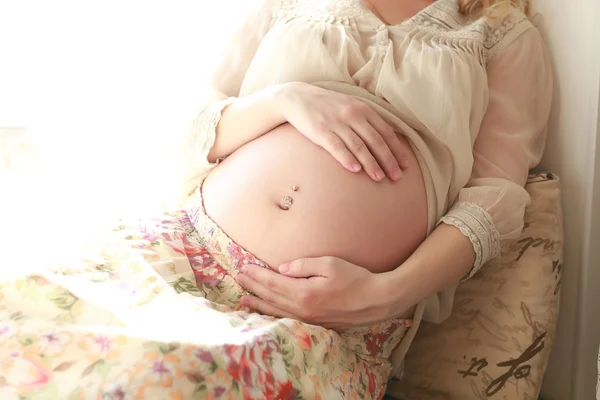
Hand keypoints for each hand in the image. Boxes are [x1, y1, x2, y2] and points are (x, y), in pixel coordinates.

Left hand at [235, 256, 397, 328]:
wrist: (377, 301)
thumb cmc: (355, 278)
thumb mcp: (329, 264)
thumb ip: (303, 265)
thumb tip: (281, 269)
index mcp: (304, 293)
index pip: (273, 283)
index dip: (257, 275)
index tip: (244, 267)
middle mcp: (303, 310)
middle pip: (271, 298)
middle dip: (253, 287)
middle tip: (238, 279)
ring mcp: (309, 320)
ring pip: (277, 312)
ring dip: (259, 304)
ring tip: (244, 298)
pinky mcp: (316, 324)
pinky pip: (287, 319)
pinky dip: (273, 315)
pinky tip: (267, 312)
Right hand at [276, 82, 408, 181]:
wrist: (298, 97)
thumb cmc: (328, 106)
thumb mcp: (351, 106)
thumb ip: (367, 120)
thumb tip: (387, 138)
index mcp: (363, 109)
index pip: (385, 132)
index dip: (397, 149)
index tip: (405, 165)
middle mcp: (353, 115)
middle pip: (375, 140)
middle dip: (388, 160)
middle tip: (396, 177)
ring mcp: (337, 123)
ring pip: (359, 146)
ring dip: (371, 163)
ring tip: (379, 178)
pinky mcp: (321, 131)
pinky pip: (337, 147)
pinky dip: (347, 158)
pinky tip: (355, 169)